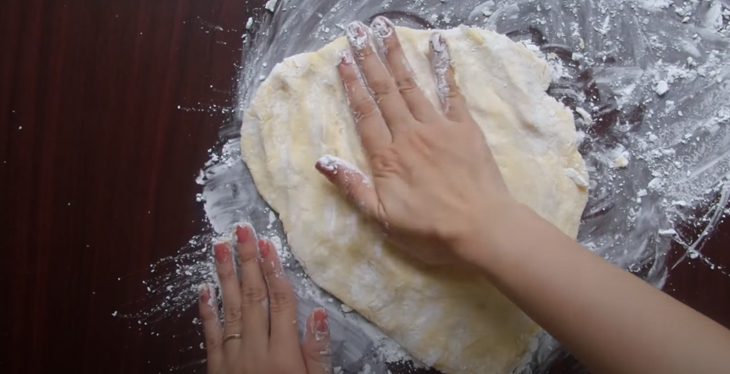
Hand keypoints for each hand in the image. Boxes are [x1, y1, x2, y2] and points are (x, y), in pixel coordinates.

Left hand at [198, 225, 330, 373]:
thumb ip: (317, 352)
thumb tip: (319, 313)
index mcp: (284, 354)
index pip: (281, 303)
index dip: (274, 271)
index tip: (267, 244)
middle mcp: (256, 350)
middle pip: (253, 298)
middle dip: (248, 261)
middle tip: (241, 232)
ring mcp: (232, 357)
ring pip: (230, 309)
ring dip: (226, 276)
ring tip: (220, 246)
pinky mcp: (215, 366)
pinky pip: (210, 334)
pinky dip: (206, 310)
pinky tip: (204, 288)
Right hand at [315, 17, 514, 264]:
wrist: (481, 228)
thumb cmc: (431, 230)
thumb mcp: (382, 218)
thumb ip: (352, 187)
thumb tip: (322, 161)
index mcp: (387, 157)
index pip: (364, 113)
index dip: (352, 85)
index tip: (342, 60)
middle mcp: (409, 134)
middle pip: (384, 92)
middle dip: (369, 60)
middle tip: (356, 33)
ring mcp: (439, 127)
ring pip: (412, 86)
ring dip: (396, 57)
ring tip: (384, 31)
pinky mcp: (465, 128)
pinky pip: (452, 92)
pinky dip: (444, 68)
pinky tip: (437, 46)